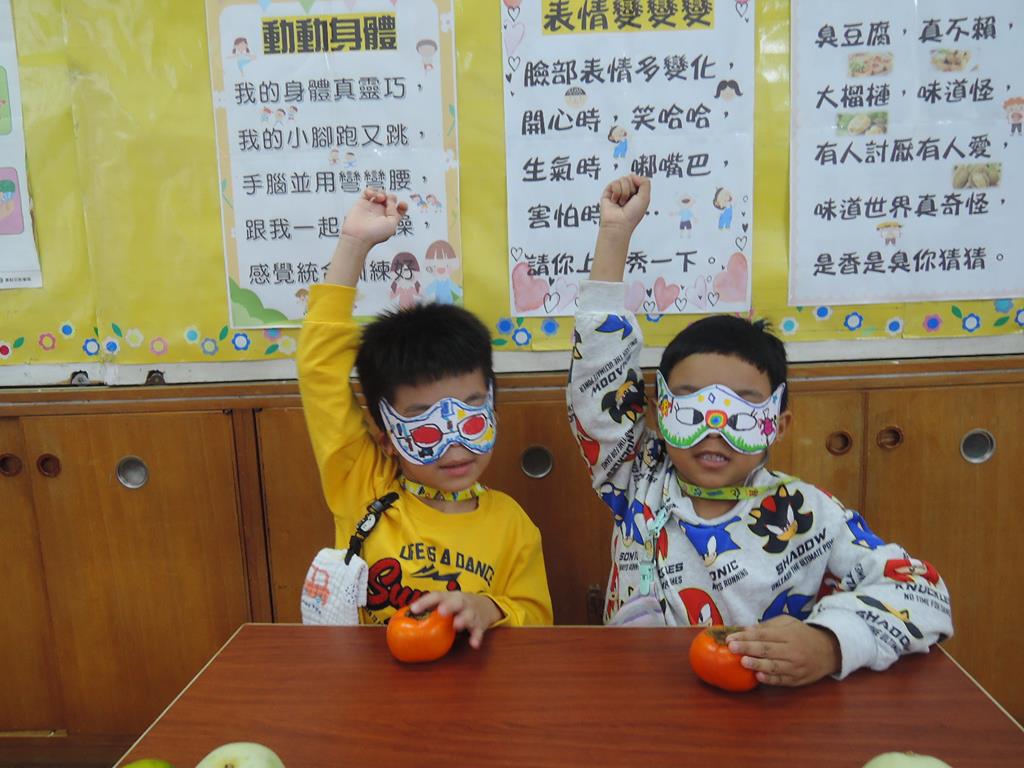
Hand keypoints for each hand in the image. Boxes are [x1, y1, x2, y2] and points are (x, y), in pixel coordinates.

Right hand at [341, 187, 408, 248]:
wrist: (358, 236)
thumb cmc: (374, 234)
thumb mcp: (392, 224)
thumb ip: (395, 211)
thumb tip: (391, 201)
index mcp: (390, 219)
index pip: (399, 210)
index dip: (403, 205)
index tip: (402, 204)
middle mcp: (381, 213)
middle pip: (390, 199)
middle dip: (391, 197)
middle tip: (388, 200)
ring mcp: (372, 208)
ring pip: (380, 194)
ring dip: (381, 193)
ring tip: (380, 198)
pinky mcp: (362, 203)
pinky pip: (368, 192)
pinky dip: (371, 190)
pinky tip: (371, 194)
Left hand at [409, 591, 502, 649]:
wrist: (484, 606)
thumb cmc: (456, 606)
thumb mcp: (445, 603)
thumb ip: (429, 611)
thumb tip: (403, 621)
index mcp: (449, 597)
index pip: (436, 596)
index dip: (425, 602)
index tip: (413, 609)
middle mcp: (461, 602)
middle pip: (456, 602)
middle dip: (449, 606)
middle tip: (441, 611)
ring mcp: (472, 613)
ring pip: (469, 615)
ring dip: (463, 620)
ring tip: (457, 626)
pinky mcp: (480, 625)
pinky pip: (479, 631)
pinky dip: (477, 637)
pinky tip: (474, 644)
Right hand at [599, 174, 650, 233]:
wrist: (619, 223)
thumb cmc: (632, 215)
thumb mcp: (646, 197)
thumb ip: (645, 182)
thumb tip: (633, 175)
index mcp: (637, 192)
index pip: (637, 178)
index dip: (638, 185)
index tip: (637, 196)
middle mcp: (627, 191)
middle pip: (630, 177)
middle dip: (630, 189)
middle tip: (628, 201)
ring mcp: (617, 191)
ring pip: (622, 180)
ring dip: (624, 193)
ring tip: (622, 203)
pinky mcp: (608, 192)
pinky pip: (614, 183)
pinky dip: (616, 193)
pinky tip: (615, 201)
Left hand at [725, 616, 840, 686]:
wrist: (828, 651)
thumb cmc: (802, 634)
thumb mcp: (787, 623)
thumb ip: (767, 626)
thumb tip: (745, 630)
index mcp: (788, 634)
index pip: (763, 635)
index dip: (746, 636)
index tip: (730, 638)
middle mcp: (792, 650)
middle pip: (767, 649)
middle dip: (748, 648)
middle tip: (732, 648)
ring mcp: (795, 666)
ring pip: (774, 666)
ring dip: (758, 664)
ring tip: (743, 662)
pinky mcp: (797, 679)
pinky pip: (782, 680)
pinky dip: (770, 679)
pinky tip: (759, 677)